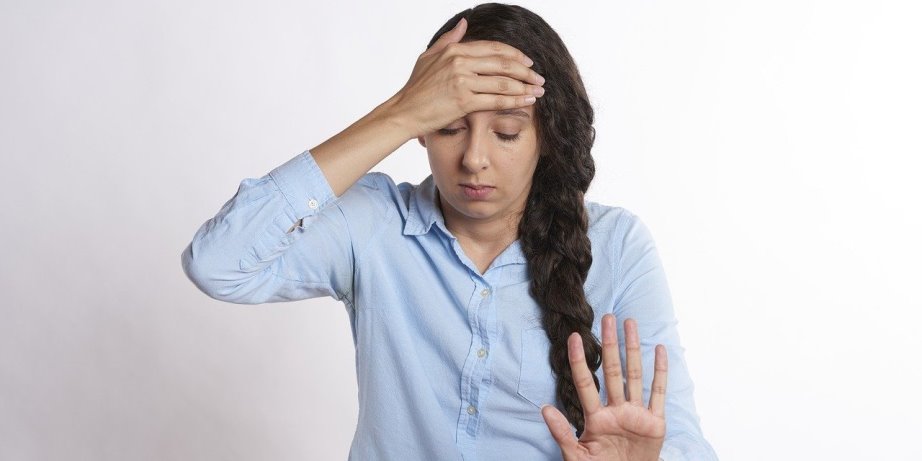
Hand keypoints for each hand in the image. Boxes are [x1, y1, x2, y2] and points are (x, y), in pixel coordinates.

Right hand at [388, 17, 545, 137]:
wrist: (404, 112)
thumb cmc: (415, 88)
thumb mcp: (429, 57)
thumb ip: (449, 39)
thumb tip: (465, 23)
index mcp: (454, 50)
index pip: (493, 48)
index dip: (515, 54)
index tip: (528, 63)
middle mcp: (460, 62)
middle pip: (503, 63)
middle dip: (526, 71)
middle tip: (539, 78)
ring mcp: (462, 81)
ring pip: (503, 82)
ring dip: (525, 87)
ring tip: (538, 91)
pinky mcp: (464, 101)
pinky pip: (496, 100)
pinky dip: (515, 100)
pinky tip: (527, 102)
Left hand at [541, 314, 667, 460]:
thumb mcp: (576, 456)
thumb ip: (561, 433)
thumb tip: (544, 408)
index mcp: (596, 418)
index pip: (585, 383)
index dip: (579, 361)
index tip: (574, 338)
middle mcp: (616, 410)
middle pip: (612, 370)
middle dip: (609, 344)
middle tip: (607, 317)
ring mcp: (636, 414)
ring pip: (635, 375)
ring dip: (633, 349)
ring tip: (630, 323)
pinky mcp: (655, 423)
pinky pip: (658, 393)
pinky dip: (661, 372)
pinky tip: (661, 350)